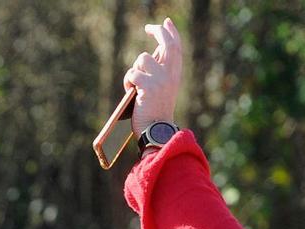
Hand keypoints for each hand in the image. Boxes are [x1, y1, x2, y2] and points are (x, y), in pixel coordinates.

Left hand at [124, 18, 183, 132]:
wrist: (157, 131)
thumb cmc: (154, 113)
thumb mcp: (161, 88)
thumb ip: (159, 72)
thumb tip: (152, 55)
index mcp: (175, 74)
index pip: (176, 47)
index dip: (171, 33)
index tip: (166, 22)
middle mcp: (171, 74)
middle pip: (166, 43)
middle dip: (158, 31)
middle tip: (148, 27)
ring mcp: (161, 78)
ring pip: (142, 58)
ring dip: (134, 70)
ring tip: (135, 86)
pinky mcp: (149, 85)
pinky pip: (132, 74)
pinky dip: (128, 82)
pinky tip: (132, 94)